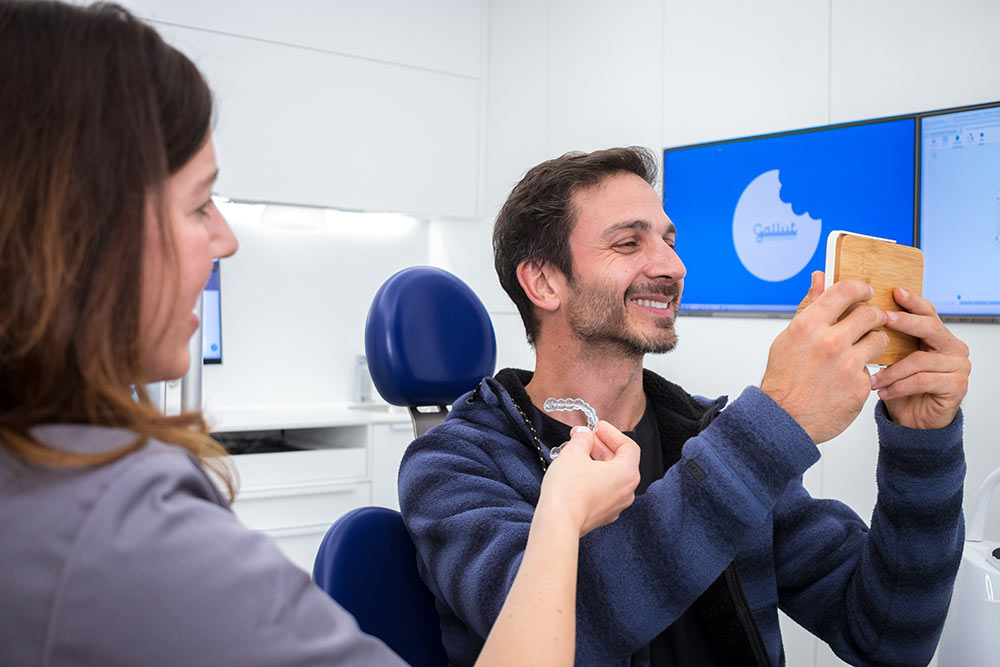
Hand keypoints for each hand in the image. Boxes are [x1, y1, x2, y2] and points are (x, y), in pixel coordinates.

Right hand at [538, 421, 640, 536]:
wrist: (558, 523)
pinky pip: (602, 491)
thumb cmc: (568, 490)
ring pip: (610, 477)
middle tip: (582, 437)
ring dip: (595, 461)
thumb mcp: (574, 452)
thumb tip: (585, 435)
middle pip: (619, 461)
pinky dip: (592, 478)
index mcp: (627, 474)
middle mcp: (627, 492)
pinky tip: (575, 472)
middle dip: (600, 446)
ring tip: (575, 453)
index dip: (612, 433)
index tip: (597, 427)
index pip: (628, 446)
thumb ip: (583, 439)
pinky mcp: (602, 515)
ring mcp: (615, 506)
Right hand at [760, 271, 888, 443]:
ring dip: (873, 341)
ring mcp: (847, 365)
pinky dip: (863, 371)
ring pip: (879, 339)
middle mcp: (830, 342)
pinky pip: (872, 368)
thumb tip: (819, 277)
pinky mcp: (860, 386)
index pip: (845, 291)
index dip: (860, 288)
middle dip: (872, 316)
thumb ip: (809, 307)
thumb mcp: (788, 338)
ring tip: (860, 350)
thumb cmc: (783, 379)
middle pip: (870, 314)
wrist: (784, 420)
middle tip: (868, 322)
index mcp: (809, 326)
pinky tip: (848, 378)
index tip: (864, 292)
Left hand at [869, 288, 969, 428]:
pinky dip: (899, 386)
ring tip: (872, 378)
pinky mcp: (957, 385)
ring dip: (892, 370)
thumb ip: (882, 336)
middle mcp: (953, 347)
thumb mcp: (888, 358)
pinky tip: (883, 392)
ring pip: (920, 359)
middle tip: (882, 320)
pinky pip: (923, 380)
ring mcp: (959, 366)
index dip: (912, 302)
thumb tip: (861, 314)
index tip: (894, 292)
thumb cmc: (899, 387)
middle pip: (930, 328)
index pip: (928, 312)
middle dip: (904, 323)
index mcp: (938, 336)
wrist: (912, 421)